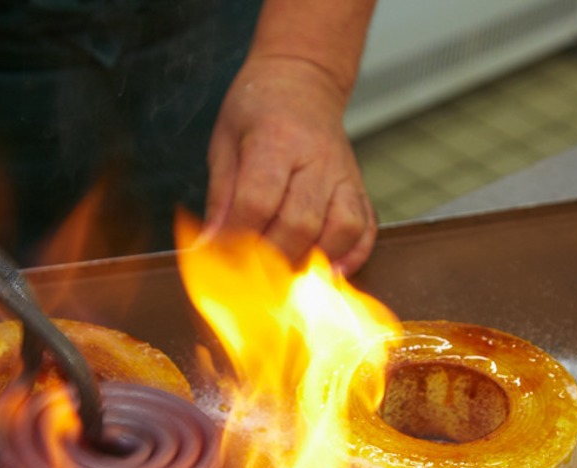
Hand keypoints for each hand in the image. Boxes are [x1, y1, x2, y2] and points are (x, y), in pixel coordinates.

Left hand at [204, 53, 374, 276]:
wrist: (303, 81)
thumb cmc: (258, 111)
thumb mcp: (225, 143)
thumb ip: (221, 197)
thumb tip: (210, 246)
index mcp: (275, 139)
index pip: (257, 201)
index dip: (236, 237)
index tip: (220, 255)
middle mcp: (316, 158)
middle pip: (299, 223)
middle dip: (271, 258)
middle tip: (250, 276)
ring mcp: (344, 174)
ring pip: (340, 229)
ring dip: (312, 261)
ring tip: (288, 276)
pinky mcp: (360, 187)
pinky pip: (366, 228)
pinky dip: (353, 256)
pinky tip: (329, 273)